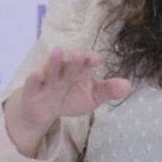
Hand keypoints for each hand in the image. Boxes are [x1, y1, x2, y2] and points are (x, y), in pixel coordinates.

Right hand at [3, 47, 131, 157]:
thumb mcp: (92, 97)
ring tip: (57, 52)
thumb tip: (128, 86)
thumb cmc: (70, 97)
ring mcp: (48, 79)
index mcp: (80, 71)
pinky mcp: (33, 88)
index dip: (89, 60)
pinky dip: (35, 77)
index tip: (95, 59)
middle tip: (79, 54)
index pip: (86, 63)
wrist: (43, 109)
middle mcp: (64, 71)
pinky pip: (33, 81)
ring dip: (54, 61)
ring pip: (51, 69)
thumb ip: (108, 90)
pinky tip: (39, 73)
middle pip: (70, 65)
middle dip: (74, 60)